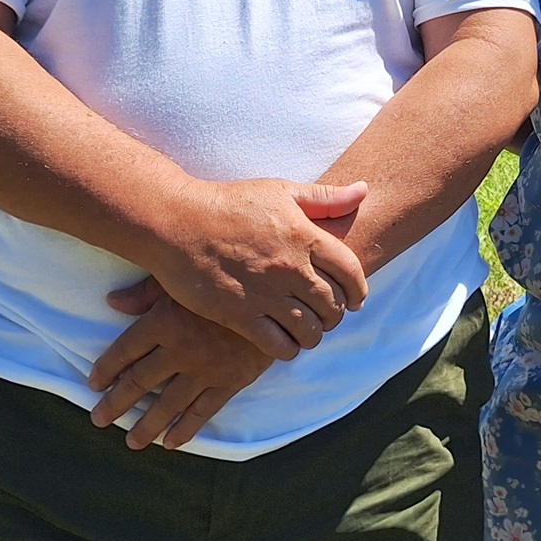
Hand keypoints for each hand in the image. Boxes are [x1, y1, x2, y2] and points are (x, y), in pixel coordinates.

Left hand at [89, 290, 272, 449]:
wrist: (279, 294)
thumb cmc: (225, 279)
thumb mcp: (183, 278)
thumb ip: (146, 292)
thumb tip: (112, 302)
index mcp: (164, 321)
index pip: (124, 351)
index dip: (106, 368)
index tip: (93, 383)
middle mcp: (179, 350)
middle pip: (138, 382)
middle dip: (115, 404)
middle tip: (98, 420)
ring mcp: (205, 369)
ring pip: (167, 404)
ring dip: (146, 425)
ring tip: (131, 441)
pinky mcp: (230, 381)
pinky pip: (203, 411)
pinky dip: (186, 429)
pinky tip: (170, 443)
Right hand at [140, 178, 370, 359]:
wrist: (176, 223)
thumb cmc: (229, 203)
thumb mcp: (280, 191)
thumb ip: (324, 198)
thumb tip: (364, 190)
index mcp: (304, 236)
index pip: (350, 272)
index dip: (359, 290)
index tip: (356, 299)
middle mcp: (289, 268)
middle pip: (333, 304)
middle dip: (336, 315)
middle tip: (329, 316)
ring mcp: (265, 293)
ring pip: (309, 329)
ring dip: (314, 335)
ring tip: (309, 332)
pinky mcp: (240, 315)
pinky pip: (278, 345)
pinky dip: (289, 349)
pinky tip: (285, 344)